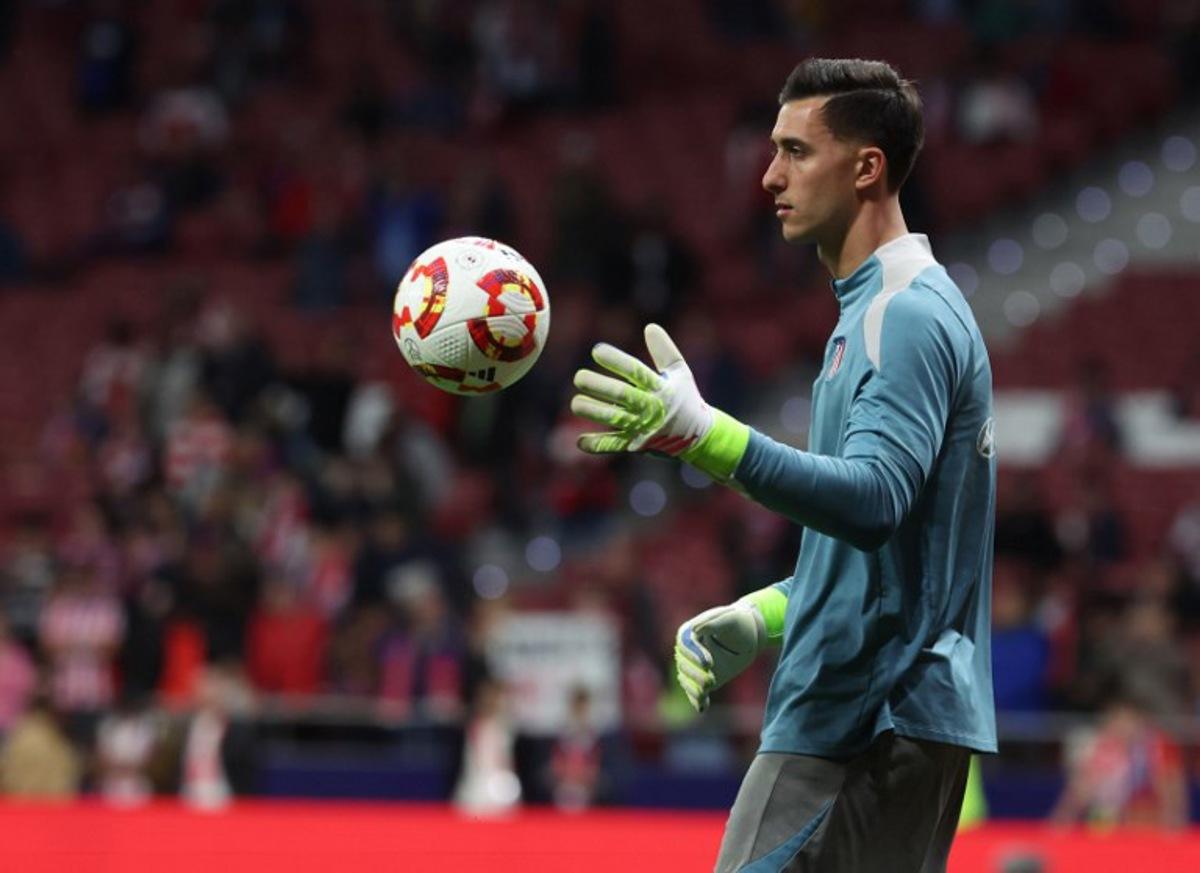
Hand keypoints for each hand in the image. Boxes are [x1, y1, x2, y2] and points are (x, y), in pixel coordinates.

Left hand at [570, 324, 748, 480]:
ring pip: (615, 419)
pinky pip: (615, 445)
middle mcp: (652, 407)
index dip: (616, 360)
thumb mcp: (681, 373)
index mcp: (661, 388)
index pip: (636, 371)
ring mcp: (644, 428)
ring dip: (594, 412)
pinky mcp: (638, 444)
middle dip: (599, 386)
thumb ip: (665, 351)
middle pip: (622, 395)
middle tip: (579, 377)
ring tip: (575, 403)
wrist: (699, 437)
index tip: (596, 351)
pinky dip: (597, 445)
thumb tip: (650, 327)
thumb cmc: (685, 399)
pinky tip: (580, 441)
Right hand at [674, 600, 766, 712]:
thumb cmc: (739, 622)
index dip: (694, 655)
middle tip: (711, 681)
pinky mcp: (702, 680)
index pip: (685, 645)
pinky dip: (696, 700)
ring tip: (706, 693)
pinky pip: (695, 692)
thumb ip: (713, 623)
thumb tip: (695, 629)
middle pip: (684, 665)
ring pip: (686, 680)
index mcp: (689, 632)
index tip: (709, 663)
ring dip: (694, 688)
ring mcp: (694, 667)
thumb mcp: (729, 618)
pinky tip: (702, 707)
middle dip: (695, 675)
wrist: (749, 634)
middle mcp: (687, 651)